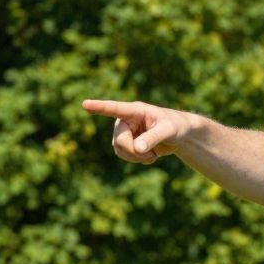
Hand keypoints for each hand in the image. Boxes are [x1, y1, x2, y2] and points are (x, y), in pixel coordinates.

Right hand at [81, 98, 198, 164]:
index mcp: (135, 110)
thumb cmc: (176, 126)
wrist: (178, 135)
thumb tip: (137, 148)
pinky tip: (148, 155)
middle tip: (151, 155)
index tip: (84, 104)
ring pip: (119, 150)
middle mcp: (125, 120)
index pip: (115, 108)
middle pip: (119, 140)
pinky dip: (136, 159)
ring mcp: (124, 132)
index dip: (99, 107)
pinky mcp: (125, 143)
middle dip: (134, 152)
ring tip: (152, 154)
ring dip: (136, 157)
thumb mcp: (168, 131)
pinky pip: (123, 155)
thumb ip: (152, 138)